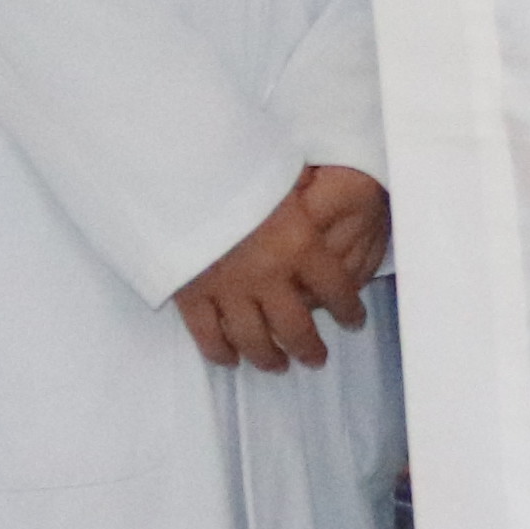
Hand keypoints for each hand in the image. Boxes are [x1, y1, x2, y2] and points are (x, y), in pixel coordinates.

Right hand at [177, 165, 385, 371]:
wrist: (175, 170)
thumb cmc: (234, 163)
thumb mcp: (283, 174)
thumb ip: (304, 196)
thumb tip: (321, 192)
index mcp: (299, 243)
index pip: (337, 290)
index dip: (349, 311)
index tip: (354, 321)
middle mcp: (269, 275)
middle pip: (298, 329)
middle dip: (311, 348)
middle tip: (316, 357)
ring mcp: (229, 289)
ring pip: (255, 341)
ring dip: (269, 358)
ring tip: (278, 365)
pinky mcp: (191, 294)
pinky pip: (209, 335)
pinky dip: (220, 351)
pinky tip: (229, 358)